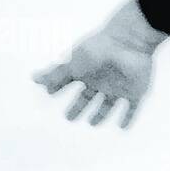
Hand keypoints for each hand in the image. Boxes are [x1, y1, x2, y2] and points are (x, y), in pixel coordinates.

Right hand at [32, 0, 169, 128]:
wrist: (130, 42)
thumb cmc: (99, 50)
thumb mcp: (73, 63)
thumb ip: (54, 74)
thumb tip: (33, 78)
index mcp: (86, 71)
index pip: (69, 82)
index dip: (59, 87)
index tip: (51, 92)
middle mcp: (101, 80)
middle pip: (87, 97)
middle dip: (79, 107)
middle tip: (69, 117)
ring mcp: (119, 86)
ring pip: (108, 104)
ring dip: (102, 114)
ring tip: (93, 123)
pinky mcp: (135, 91)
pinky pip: (133, 107)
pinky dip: (128, 117)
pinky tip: (123, 128)